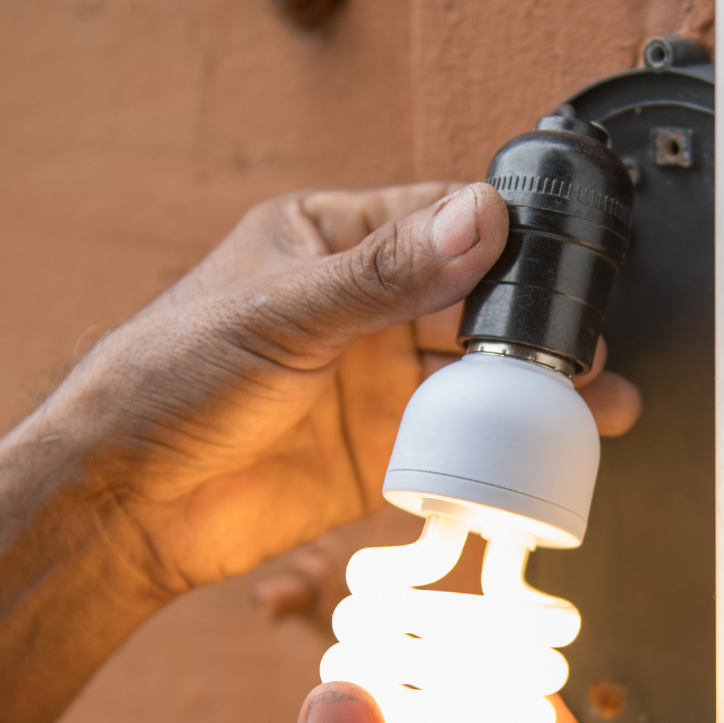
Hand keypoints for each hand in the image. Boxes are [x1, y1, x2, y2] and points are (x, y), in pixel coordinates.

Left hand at [37, 183, 641, 592]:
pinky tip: (545, 453)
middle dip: (538, 319)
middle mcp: (362, 309)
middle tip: (586, 342)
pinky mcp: (380, 454)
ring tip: (598, 399)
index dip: (505, 234)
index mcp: (332, 241)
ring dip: (538, 387)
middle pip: (476, 300)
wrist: (125, 504)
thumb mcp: (283, 311)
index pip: (440, 218)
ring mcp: (374, 383)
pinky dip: (505, 450)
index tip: (563, 256)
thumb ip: (385, 274)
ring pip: (478, 377)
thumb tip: (477, 221)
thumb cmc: (166, 379)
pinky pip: (459, 447)